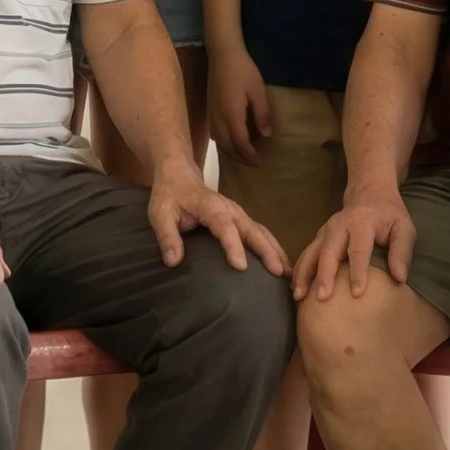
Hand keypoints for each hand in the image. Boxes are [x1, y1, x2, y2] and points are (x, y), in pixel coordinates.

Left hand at [146, 157, 286, 275]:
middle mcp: (230, 210)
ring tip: (288, 274)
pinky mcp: (242, 220)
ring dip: (276, 251)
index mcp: (211, 207)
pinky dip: (273, 248)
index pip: (225, 227)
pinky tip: (281, 265)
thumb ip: (167, 236)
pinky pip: (261, 234)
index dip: (234, 246)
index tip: (241, 267)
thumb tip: (173, 262)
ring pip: (262, 232)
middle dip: (267, 251)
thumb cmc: (170, 195)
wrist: (180, 174)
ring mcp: (239, 214)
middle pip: (253, 230)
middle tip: (279, 273)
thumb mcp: (160, 214)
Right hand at [208, 45, 271, 163]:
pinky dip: (223, 143)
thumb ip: (262, 114)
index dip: (250, 155)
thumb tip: (267, 135)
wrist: (222, 54)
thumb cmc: (243, 70)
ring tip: (242, 156)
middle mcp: (219, 119)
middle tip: (252, 163)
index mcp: (232, 116)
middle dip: (240, 158)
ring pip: (219, 142)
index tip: (260, 162)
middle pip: (227, 147)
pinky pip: (214, 134)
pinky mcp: (209, 109)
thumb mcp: (258, 91)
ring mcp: (212, 114)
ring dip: (230, 152)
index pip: (240, 143)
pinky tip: (230, 139)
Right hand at [294, 190, 414, 302]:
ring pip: (311, 253)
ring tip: (299, 297)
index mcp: (362, 222)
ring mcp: (325, 230)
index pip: (359, 250)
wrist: (369, 193)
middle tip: (322, 298)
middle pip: (329, 251)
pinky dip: (299, 271)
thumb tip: (400, 278)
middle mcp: (339, 225)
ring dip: (304, 274)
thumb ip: (402, 251)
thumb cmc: (389, 215)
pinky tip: (296, 289)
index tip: (357, 294)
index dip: (358, 272)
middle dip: (324, 275)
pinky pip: (306, 254)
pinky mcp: (318, 237)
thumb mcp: (403, 228)